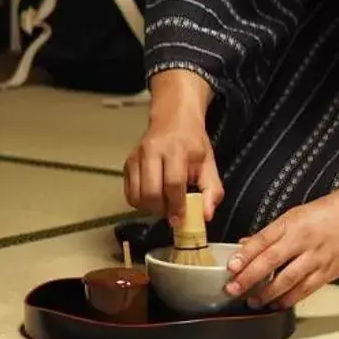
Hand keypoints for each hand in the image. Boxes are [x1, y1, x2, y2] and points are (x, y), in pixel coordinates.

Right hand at [124, 102, 220, 226]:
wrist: (173, 119)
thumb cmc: (192, 143)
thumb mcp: (209, 164)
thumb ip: (212, 190)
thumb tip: (205, 216)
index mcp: (176, 150)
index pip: (173, 184)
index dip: (177, 206)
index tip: (181, 219)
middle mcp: (152, 152)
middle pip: (151, 192)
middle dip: (163, 210)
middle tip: (173, 213)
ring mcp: (136, 157)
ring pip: (137, 195)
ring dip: (150, 208)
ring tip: (164, 205)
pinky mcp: (127, 164)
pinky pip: (129, 193)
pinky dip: (140, 202)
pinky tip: (153, 199)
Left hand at [223, 183, 338, 310]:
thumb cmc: (329, 211)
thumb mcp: (296, 214)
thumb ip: (271, 233)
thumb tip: (246, 246)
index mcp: (293, 223)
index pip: (263, 240)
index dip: (245, 255)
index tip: (231, 267)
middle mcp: (304, 240)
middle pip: (272, 261)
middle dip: (250, 278)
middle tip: (233, 289)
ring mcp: (318, 257)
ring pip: (288, 279)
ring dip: (268, 293)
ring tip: (254, 301)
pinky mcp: (331, 270)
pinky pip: (307, 288)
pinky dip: (291, 298)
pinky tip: (279, 304)